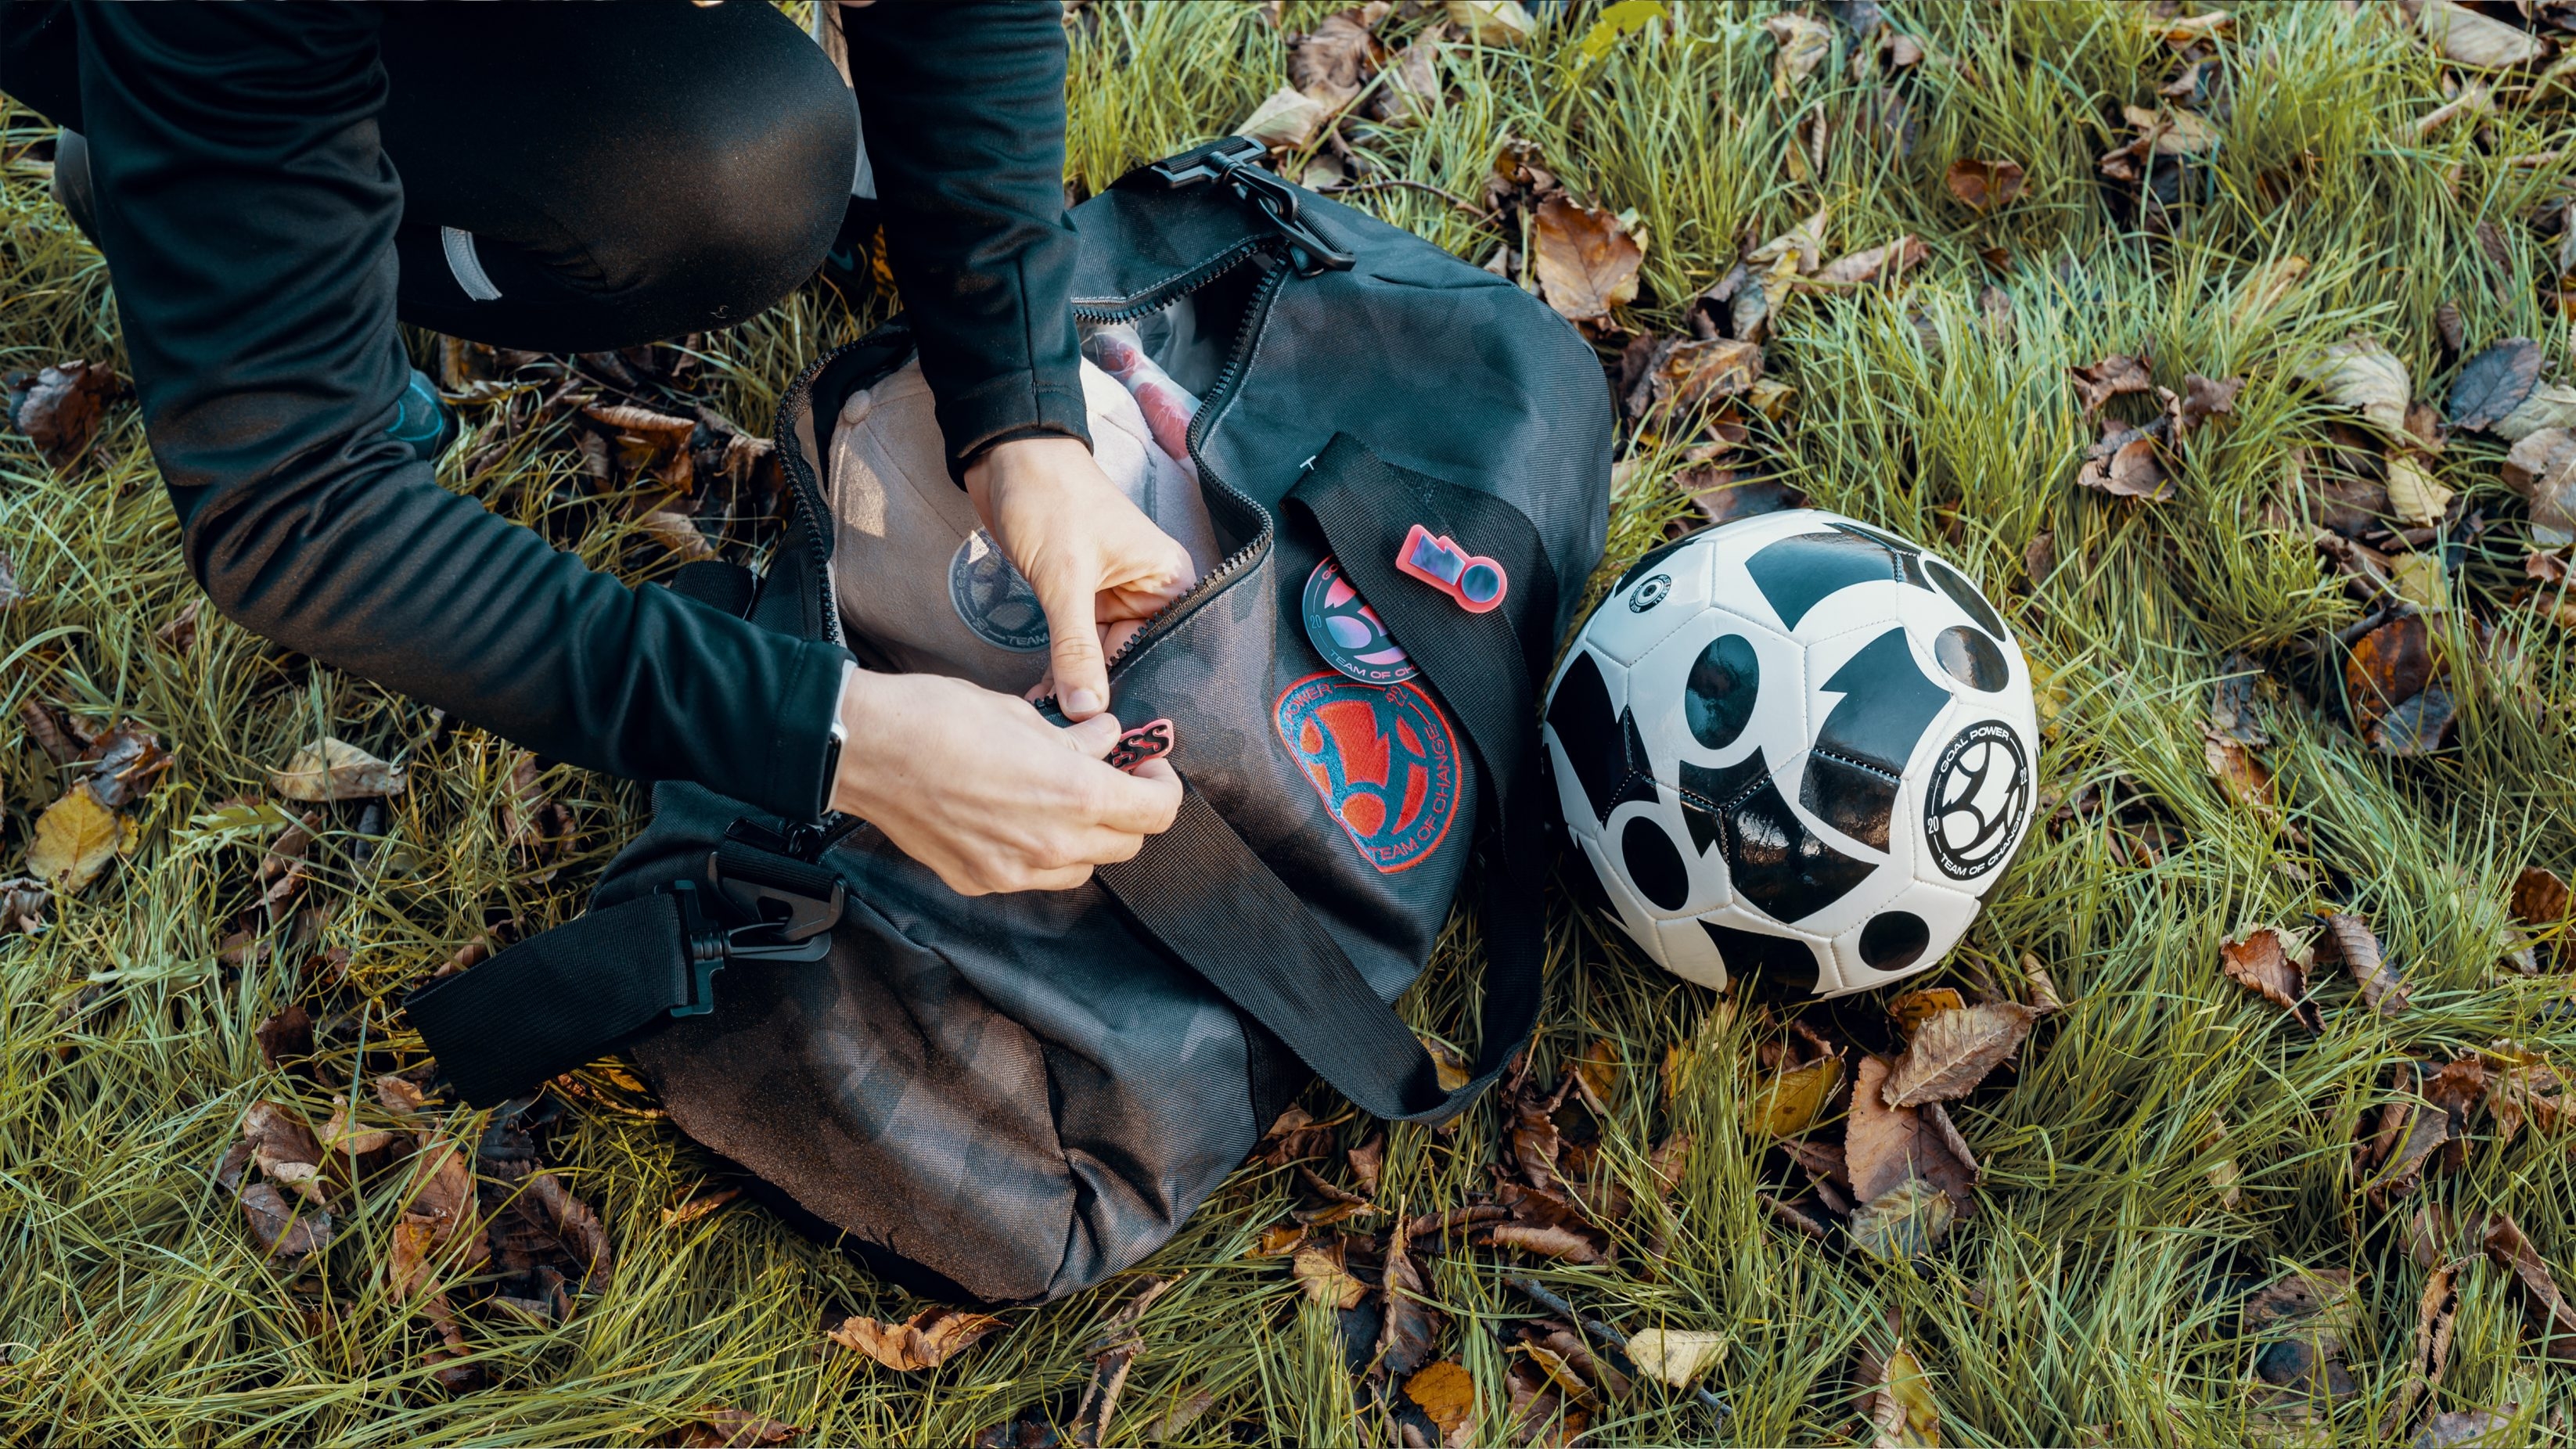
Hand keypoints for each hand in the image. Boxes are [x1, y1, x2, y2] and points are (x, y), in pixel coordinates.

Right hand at [829, 667, 1180, 894]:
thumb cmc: (939, 719)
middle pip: (1127, 845)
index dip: (1161, 785)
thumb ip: (1076, 738)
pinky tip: (1018, 819)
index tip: (1148, 766)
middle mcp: (1052, 845)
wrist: (865, 750)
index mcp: (1075, 795)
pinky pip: (1033, 877)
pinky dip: (1041, 854)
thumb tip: (1107, 739)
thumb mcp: (1023, 715)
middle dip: (1128, 811)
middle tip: (1112, 778)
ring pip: (1083, 868)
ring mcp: (1013, 872)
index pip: (1157, 812)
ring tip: (1063, 800)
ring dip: (1088, 838)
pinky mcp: (979, 882)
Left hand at [965, 435, 1194, 720]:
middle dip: (1104, 696)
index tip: (1120, 736)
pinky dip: (1062, 670)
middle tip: (1076, 739)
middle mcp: (1149, 593)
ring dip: (1077, 687)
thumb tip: (1086, 712)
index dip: (1144, 691)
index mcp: (1170, 581)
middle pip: (1135, 660)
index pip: (1167, 651)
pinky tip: (1044, 700)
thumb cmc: (1050, 499)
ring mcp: (1114, 597)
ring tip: (1053, 725)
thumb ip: (1077, 648)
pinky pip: (1078, 647)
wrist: (1006, 457)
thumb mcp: (1066, 578)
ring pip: (1102, 659)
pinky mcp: (1080, 600)